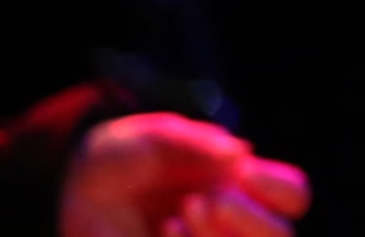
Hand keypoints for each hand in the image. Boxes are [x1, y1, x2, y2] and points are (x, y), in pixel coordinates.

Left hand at [57, 115, 308, 236]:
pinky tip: (165, 231)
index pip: (294, 194)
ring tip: (180, 215)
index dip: (277, 187)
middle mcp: (231, 221)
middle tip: (207, 202)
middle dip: (251, 221)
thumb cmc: (121, 157)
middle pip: (282, 235)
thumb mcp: (155, 137)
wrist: (70, 192)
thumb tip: (241, 155)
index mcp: (240, 183)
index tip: (239, 173)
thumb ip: (196, 143)